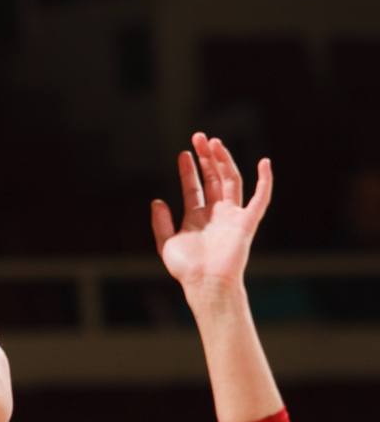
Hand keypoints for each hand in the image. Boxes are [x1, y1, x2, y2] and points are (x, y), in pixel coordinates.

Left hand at [151, 133, 272, 298]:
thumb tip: (157, 201)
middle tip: (198, 138)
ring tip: (214, 142)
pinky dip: (265, 181)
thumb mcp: (166, 243)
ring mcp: (233, 216)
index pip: (195, 188)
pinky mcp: (247, 222)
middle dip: (207, 158)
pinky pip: (260, 199)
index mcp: (197, 219)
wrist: (206, 283)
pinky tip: (264, 163)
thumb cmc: (187, 269)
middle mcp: (216, 214)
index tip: (183, 154)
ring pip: (232, 181)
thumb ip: (160, 223)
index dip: (189, 170)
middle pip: (214, 179)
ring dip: (224, 161)